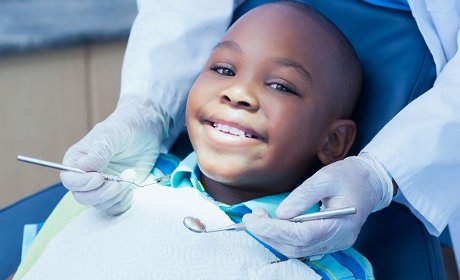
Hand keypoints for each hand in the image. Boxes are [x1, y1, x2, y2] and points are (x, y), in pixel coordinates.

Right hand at [60, 94, 169, 214]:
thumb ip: (99, 152)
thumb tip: (84, 167)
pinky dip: (123, 202)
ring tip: (130, 176)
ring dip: (116, 195)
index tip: (99, 178)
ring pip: (100, 204)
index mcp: (77, 160)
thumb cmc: (124, 127)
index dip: (82, 183)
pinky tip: (131, 187)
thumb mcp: (112, 135)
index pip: (70, 180)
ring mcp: (102, 186)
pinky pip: (115, 208)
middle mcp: (86, 176)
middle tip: (119, 183)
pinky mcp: (118, 193)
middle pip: (83, 197)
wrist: (146, 130)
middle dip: (101, 194)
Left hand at [242, 153, 392, 257]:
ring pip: (297, 250)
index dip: (274, 230)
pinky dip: (282, 238)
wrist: (369, 182)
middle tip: (252, 217)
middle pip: (297, 247)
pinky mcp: (327, 241)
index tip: (254, 219)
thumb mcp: (326, 178)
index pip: (302, 236)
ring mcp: (334, 243)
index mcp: (341, 225)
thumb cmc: (349, 177)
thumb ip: (303, 196)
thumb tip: (281, 213)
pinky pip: (301, 246)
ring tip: (258, 219)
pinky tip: (271, 225)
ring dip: (273, 237)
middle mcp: (338, 240)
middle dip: (269, 234)